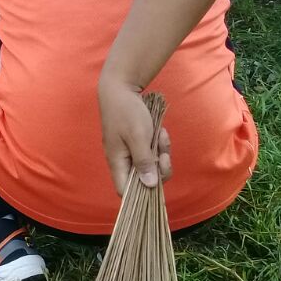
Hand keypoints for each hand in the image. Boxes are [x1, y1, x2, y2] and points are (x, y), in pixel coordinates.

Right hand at [98, 77, 172, 193]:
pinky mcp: (136, 142)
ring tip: (161, 136)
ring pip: (150, 164)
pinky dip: (158, 144)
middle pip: (143, 179)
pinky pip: (151, 152)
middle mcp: (122, 159)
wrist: (121, 87)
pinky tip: (159, 131)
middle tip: (163, 154)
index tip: (156, 182)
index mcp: (117, 161)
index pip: (125, 190)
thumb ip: (143, 162)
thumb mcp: (138, 136)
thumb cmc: (126, 111)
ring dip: (160, 153)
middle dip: (158, 168)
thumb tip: (150, 185)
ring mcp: (129, 150)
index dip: (141, 193)